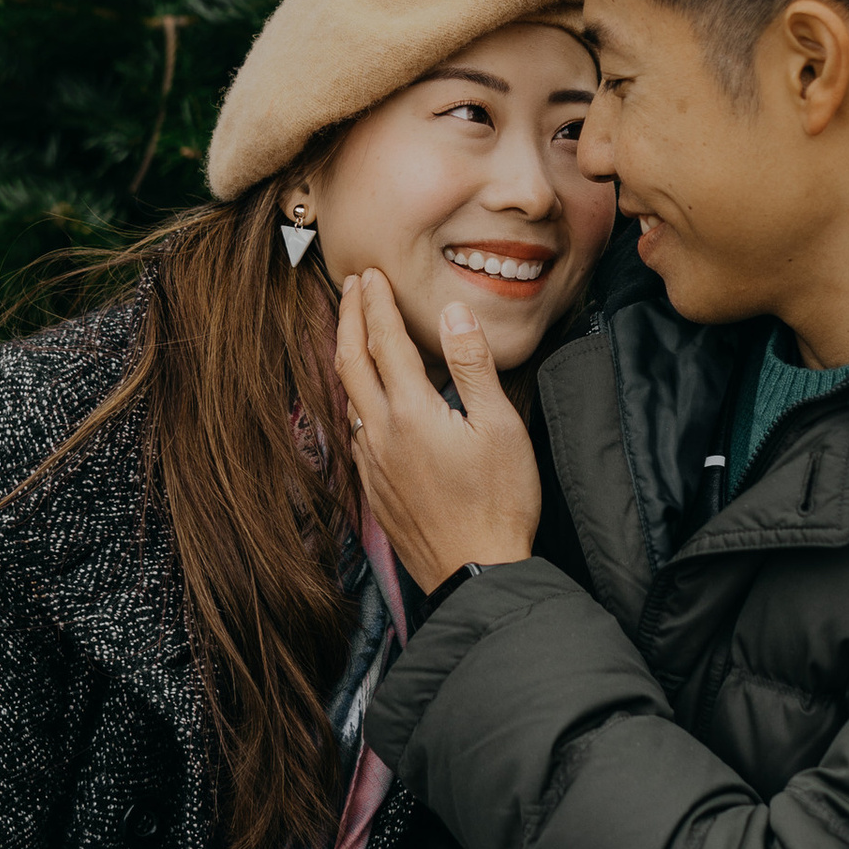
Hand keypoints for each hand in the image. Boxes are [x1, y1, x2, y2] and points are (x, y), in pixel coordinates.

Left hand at [337, 267, 539, 593]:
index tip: (371, 274)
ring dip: (348, 355)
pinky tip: (368, 398)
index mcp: (411, 412)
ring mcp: (372, 463)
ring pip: (347, 396)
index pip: (386, 341)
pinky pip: (355, 429)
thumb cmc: (499, 503)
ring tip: (355, 330)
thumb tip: (453, 313)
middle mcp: (380, 434)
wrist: (477, 574)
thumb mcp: (500, 427)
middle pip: (351, 361)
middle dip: (350, 317)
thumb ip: (473, 366)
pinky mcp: (375, 488)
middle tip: (352, 286)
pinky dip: (356, 395)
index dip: (377, 303)